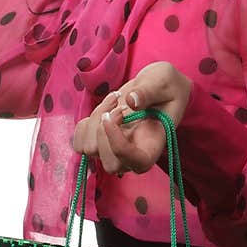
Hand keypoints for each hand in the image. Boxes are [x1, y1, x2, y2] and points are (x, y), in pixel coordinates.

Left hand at [72, 62, 192, 177]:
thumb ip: (148, 92)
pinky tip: (103, 108)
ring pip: (90, 150)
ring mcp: (114, 149)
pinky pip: (80, 143)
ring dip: (96, 120)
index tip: (118, 114)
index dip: (121, 146)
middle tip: (119, 103)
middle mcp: (133, 154)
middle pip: (109, 163)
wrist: (157, 86)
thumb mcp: (162, 81)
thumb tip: (131, 101)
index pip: (137, 164)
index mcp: (153, 146)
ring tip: (114, 99)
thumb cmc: (166, 85)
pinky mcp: (100, 140)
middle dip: (106, 131)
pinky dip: (85, 124)